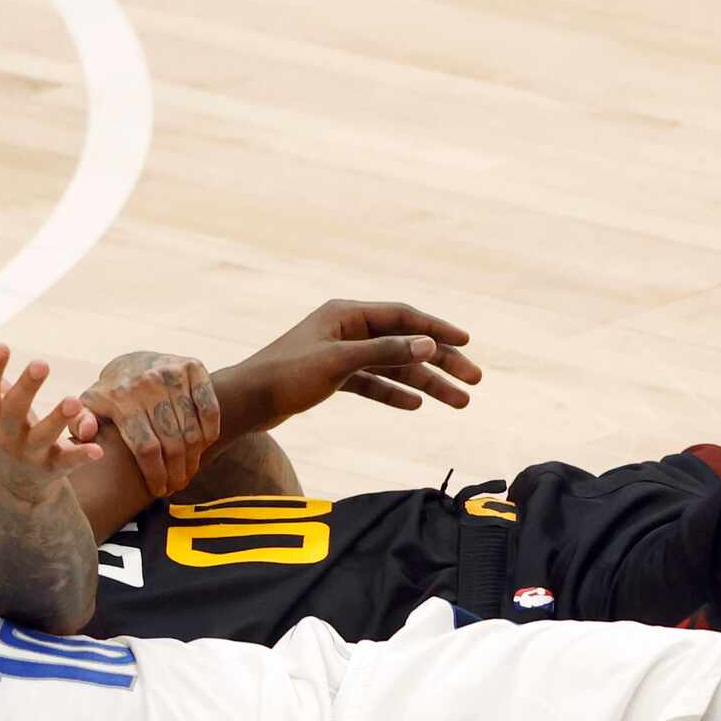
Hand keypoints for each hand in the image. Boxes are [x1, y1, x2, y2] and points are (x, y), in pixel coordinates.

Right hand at [0, 337, 104, 502]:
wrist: (14, 482)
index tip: (1, 346)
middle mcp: (5, 435)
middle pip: (13, 412)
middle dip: (26, 389)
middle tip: (42, 363)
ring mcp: (30, 453)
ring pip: (42, 437)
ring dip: (58, 420)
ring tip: (74, 400)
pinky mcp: (53, 467)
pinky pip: (68, 462)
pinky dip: (82, 456)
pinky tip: (99, 449)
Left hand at [84, 351, 220, 497]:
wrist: (133, 360)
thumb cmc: (111, 394)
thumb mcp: (90, 408)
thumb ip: (81, 423)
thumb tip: (89, 433)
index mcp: (119, 397)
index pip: (145, 447)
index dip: (156, 474)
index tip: (159, 490)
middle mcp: (146, 384)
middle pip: (172, 442)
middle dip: (177, 471)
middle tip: (178, 485)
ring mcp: (172, 373)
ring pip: (192, 430)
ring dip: (194, 457)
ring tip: (190, 471)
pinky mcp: (193, 368)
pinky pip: (209, 408)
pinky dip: (210, 431)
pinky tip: (204, 446)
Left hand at [241, 298, 484, 420]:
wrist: (247, 402)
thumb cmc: (286, 376)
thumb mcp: (339, 363)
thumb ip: (384, 353)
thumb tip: (428, 346)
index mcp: (347, 315)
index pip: (404, 318)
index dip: (438, 330)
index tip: (467, 343)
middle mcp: (347, 329)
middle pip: (405, 343)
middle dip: (441, 363)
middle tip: (474, 381)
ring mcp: (341, 353)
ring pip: (394, 366)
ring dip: (426, 383)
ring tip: (459, 402)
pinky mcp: (333, 377)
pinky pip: (373, 383)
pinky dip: (395, 392)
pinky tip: (416, 405)